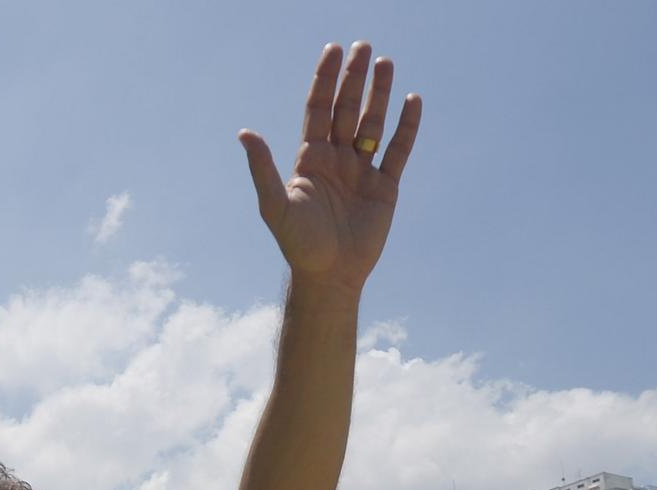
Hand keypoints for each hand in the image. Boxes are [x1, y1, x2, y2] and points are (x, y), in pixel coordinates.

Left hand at [239, 42, 422, 291]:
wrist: (328, 275)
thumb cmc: (298, 243)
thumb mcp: (275, 205)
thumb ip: (263, 169)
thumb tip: (244, 133)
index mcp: (309, 159)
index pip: (318, 109)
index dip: (325, 80)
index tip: (333, 50)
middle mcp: (336, 160)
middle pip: (346, 109)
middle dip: (354, 79)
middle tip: (363, 46)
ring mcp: (362, 171)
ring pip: (372, 123)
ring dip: (379, 94)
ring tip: (385, 63)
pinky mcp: (385, 187)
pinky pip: (398, 150)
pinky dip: (407, 126)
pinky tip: (412, 100)